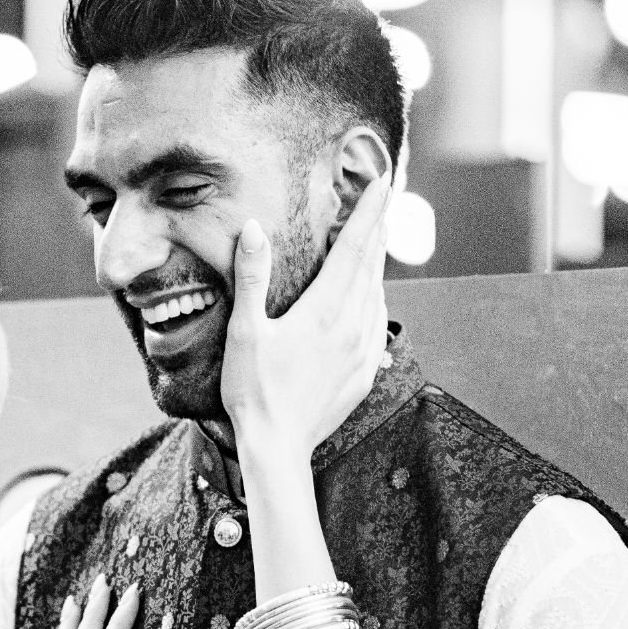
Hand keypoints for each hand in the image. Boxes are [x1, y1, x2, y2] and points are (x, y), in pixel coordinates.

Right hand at [220, 177, 391, 471]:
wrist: (278, 446)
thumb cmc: (253, 390)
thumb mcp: (244, 330)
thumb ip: (252, 276)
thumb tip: (253, 228)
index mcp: (325, 310)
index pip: (354, 248)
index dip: (369, 212)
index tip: (383, 182)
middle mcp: (353, 326)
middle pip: (371, 266)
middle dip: (377, 230)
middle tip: (383, 200)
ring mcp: (363, 351)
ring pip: (378, 295)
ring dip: (376, 265)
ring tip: (374, 243)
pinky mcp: (364, 373)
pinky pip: (378, 326)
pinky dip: (376, 302)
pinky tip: (371, 299)